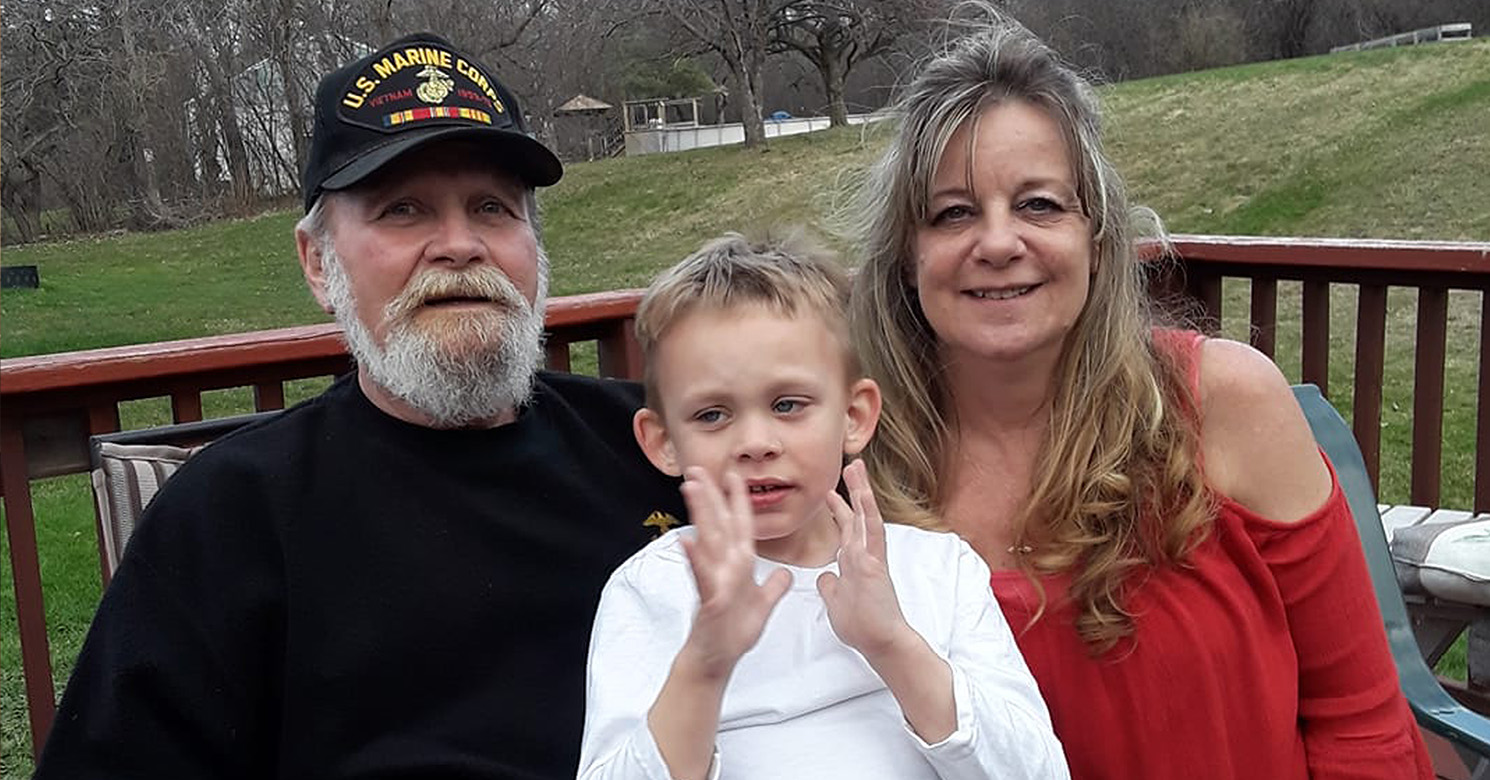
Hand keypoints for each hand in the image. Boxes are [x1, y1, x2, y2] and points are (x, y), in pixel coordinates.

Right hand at [677, 467, 791, 679]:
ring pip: (708, 541)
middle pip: (719, 524)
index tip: (734, 476)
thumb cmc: (734, 634)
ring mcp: (715, 580)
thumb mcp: (762, 606)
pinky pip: (703, 575)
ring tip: (690, 489)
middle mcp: (725, 567)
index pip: (740, 526)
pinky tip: (686, 541)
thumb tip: (782, 573)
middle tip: (697, 469)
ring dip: (700, 514)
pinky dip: (695, 558)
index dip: (738, 501)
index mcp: (739, 565)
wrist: (717, 660)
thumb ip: (772, 587)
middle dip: (710, 495)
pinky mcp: (709, 598)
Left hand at [816, 459, 914, 659]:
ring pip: (866, 517)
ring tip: (858, 467)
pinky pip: (872, 532)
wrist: (880, 642)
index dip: (839, 511)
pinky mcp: (875, 563)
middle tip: (850, 467)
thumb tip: (825, 576)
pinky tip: (865, 493)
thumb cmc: (861, 626)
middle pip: (857, 517)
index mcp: (854, 563)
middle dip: (852, 491)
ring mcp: (870, 557)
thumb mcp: (836, 603)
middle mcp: (863, 555)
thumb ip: (831, 586)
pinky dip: (869, 511)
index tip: (831, 493)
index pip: (846, 531)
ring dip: (862, 491)